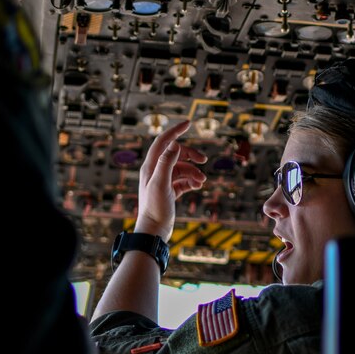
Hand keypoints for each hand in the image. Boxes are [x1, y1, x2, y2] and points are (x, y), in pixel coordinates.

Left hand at [134, 120, 206, 240]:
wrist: (154, 231)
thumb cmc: (155, 208)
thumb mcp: (161, 184)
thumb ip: (167, 163)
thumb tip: (175, 143)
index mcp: (150, 166)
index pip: (163, 142)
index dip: (175, 131)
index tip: (189, 122)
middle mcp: (155, 172)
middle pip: (176, 154)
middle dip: (191, 156)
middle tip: (204, 160)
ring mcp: (163, 182)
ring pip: (182, 168)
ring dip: (194, 172)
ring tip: (202, 182)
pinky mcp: (170, 191)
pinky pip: (184, 180)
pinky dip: (192, 181)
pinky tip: (198, 187)